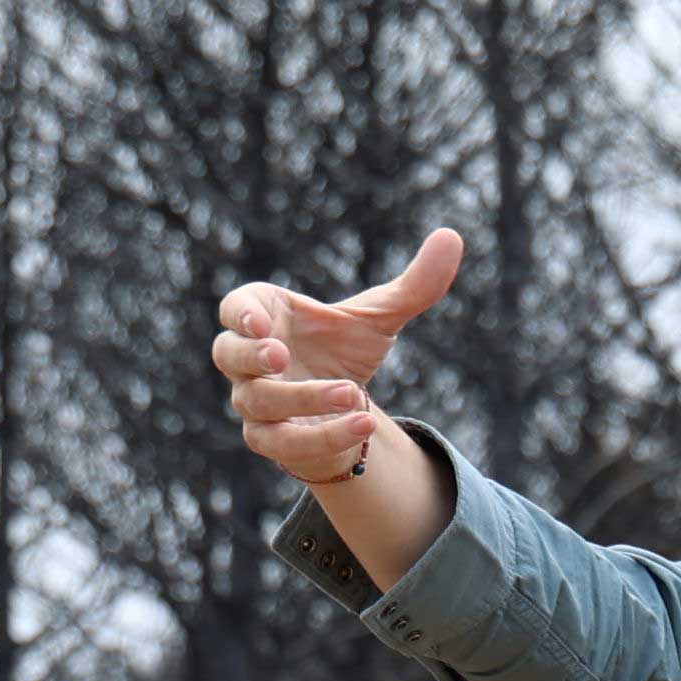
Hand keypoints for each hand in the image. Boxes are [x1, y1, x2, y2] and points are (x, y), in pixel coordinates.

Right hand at [213, 229, 463, 483]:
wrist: (345, 406)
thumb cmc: (345, 349)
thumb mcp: (381, 318)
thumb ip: (414, 283)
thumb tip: (452, 237)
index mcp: (265, 317)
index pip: (233, 309)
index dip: (240, 314)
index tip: (261, 321)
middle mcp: (249, 361)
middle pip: (229, 355)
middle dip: (251, 355)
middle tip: (281, 354)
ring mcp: (254, 402)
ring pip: (259, 403)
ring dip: (302, 399)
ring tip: (351, 392)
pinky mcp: (270, 440)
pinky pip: (283, 444)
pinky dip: (322, 436)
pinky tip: (362, 423)